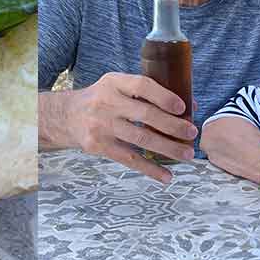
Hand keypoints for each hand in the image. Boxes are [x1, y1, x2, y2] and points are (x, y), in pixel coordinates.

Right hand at [69, 72, 197, 182]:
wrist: (67, 116)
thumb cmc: (102, 100)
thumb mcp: (117, 87)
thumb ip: (147, 93)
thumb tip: (190, 106)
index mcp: (114, 82)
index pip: (142, 85)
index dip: (164, 96)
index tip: (183, 108)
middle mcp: (106, 102)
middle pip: (146, 114)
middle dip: (173, 126)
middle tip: (192, 134)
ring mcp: (101, 125)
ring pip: (141, 138)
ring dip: (168, 148)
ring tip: (187, 155)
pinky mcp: (98, 145)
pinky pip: (129, 159)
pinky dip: (150, 169)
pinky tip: (166, 176)